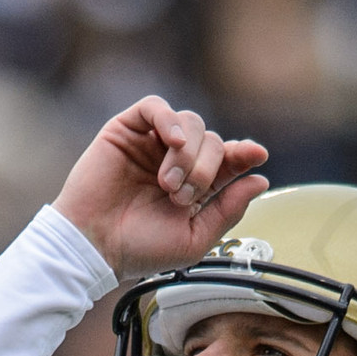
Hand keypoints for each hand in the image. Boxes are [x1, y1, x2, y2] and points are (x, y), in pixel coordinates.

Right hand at [54, 96, 268, 281]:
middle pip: (212, 140)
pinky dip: (169, 120)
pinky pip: (156, 106)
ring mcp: (152, 143)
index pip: (228, 159)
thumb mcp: (194, 238)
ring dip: (188, 155)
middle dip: (205, 169)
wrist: (96, 246)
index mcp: (196, 186)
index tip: (256, 155)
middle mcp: (177, 161)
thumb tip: (260, 179)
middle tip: (182, 198)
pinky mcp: (128, 129)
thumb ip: (228, 210)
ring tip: (167, 185)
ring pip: (190, 123)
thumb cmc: (140, 249)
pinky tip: (173, 142)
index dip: (244, 153)